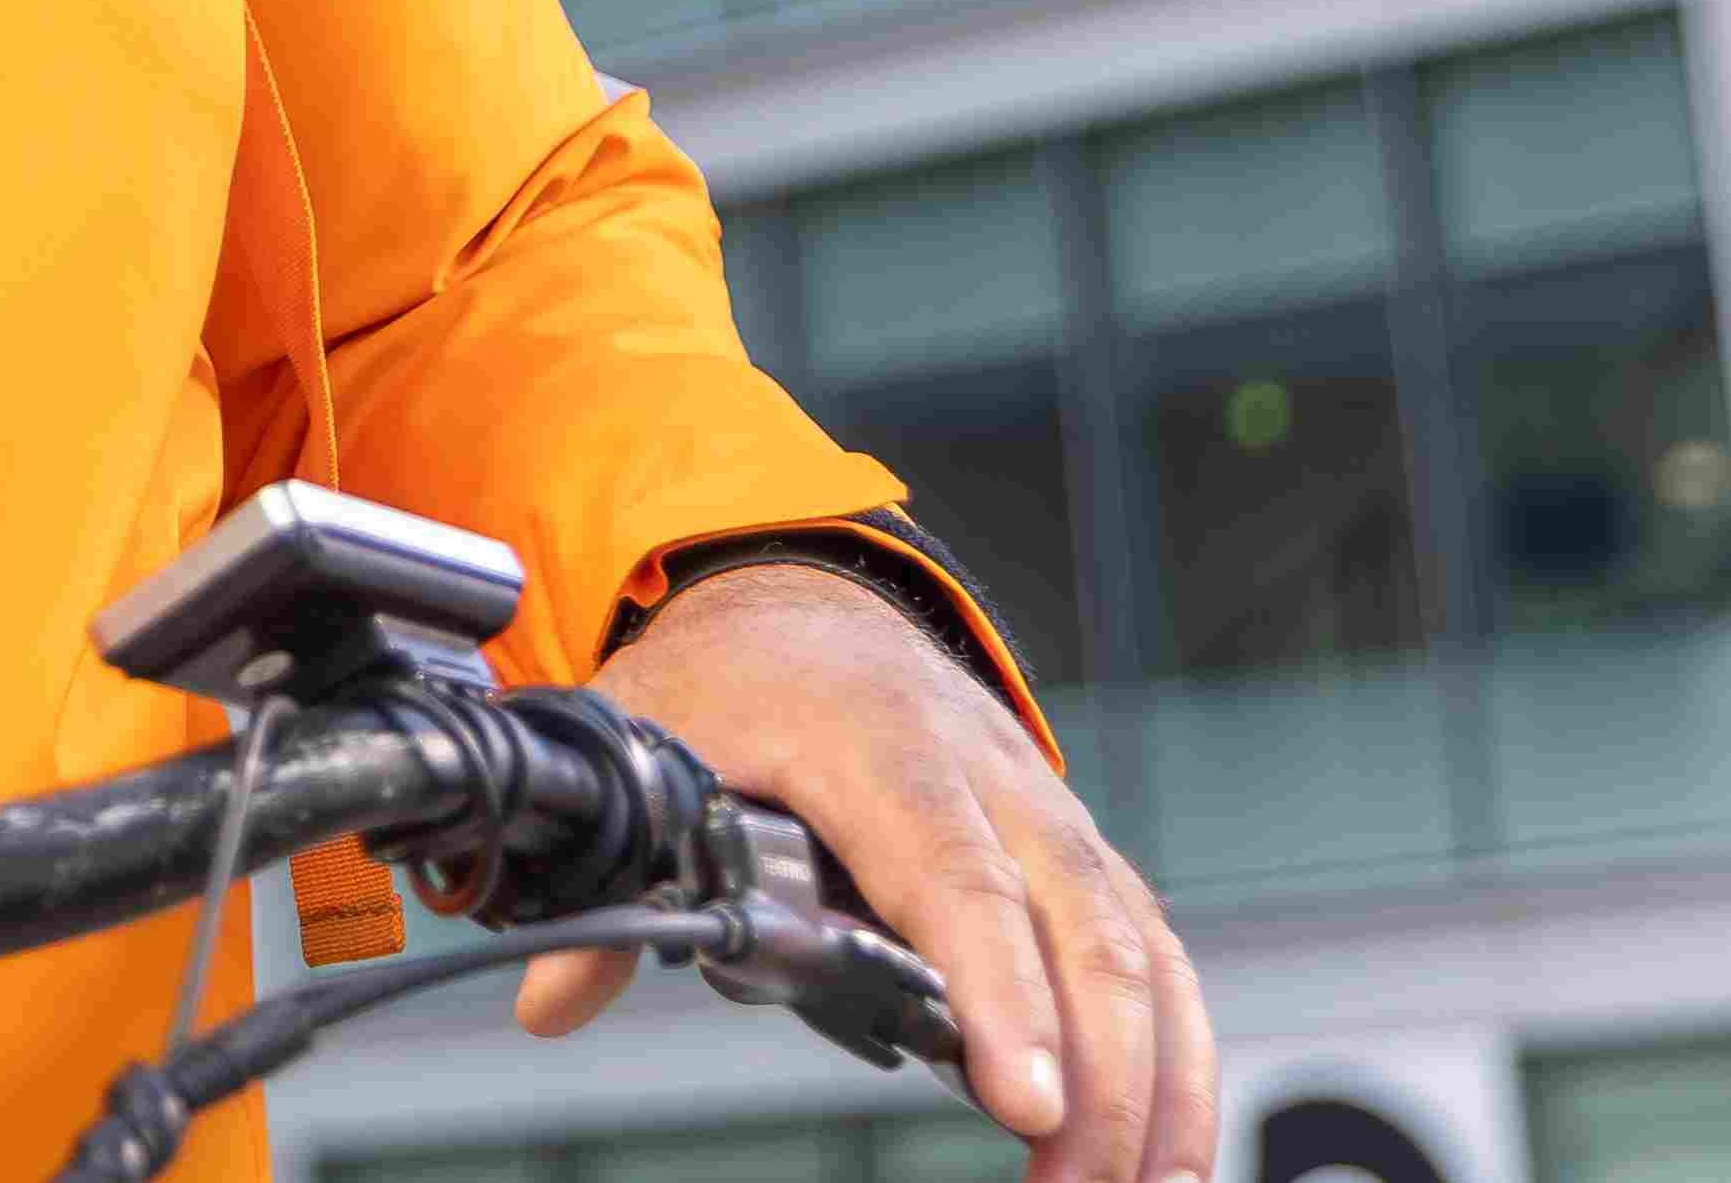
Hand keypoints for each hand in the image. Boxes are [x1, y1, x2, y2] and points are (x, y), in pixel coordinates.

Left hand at [516, 563, 1211, 1182]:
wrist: (806, 602)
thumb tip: (551, 997)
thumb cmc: (735, 681)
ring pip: (1141, 948)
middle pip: (1077, 926)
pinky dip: (1179, 1057)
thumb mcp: (642, 747)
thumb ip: (607, 878)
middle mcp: (989, 775)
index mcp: (878, 742)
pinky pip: (1160, 956)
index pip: (952, 875)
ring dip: (1155, 1082)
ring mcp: (1051, 816)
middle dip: (1096, 1071)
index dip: (997, 989)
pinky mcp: (1084, 857)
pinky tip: (1169, 1152)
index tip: (1024, 1097)